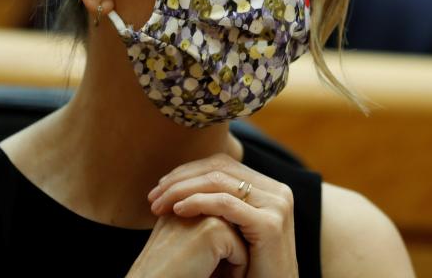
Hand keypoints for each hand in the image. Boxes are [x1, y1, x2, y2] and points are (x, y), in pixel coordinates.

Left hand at [148, 154, 298, 277]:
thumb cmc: (246, 270)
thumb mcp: (230, 229)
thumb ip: (215, 202)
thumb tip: (177, 181)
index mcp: (268, 188)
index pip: (222, 164)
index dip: (188, 171)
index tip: (161, 186)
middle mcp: (277, 191)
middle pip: (220, 169)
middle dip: (181, 179)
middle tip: (153, 194)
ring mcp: (277, 205)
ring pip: (219, 182)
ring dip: (182, 190)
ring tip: (159, 204)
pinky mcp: (270, 224)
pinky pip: (226, 204)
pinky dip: (198, 203)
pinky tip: (178, 211)